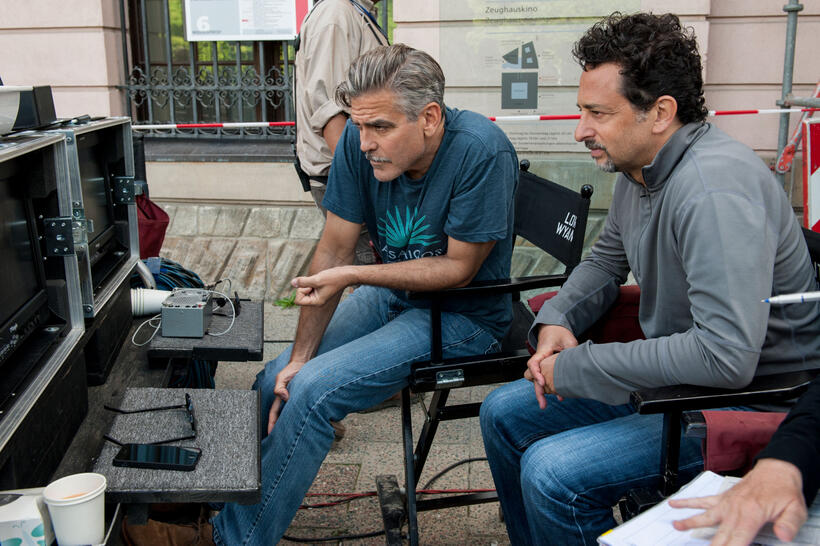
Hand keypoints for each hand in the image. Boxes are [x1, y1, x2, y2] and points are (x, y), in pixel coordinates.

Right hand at [267, 360, 304, 433]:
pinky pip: (301, 411)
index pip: (274, 414)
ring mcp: (295, 401)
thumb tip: (283, 397)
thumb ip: (280, 387)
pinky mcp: (303, 399)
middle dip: (280, 429)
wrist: (303, 363)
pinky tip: (304, 425)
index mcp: (279, 398)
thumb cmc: (291, 370)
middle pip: (282, 418)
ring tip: (292, 438)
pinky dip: (300, 418)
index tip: (270, 435)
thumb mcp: (282, 377)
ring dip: (291, 425)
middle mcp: (286, 401)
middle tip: (281, 442)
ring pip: (291, 416)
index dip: (271, 425)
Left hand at [291, 267, 351, 305]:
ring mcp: (318, 295)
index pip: (298, 300)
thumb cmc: (334, 278)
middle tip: (315, 282)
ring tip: (319, 280)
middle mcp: (317, 300)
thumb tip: (292, 283)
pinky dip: (311, 281)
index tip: (309, 285)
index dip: (301, 291)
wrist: (347, 275)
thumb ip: (303, 282)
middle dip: (304, 286)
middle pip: (300, 295)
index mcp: (316, 302)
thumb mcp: (317, 279)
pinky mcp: (319, 289)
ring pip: (304, 290)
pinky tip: (320, 279)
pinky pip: (309, 286)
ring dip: (308, 282)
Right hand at [524, 325, 576, 408]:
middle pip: (531, 376)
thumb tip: (578, 362)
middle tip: (543, 404)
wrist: (553, 329)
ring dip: (540, 392)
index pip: (533, 363)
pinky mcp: (546, 368)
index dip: (536, 374)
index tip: (543, 383)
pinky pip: (545, 379)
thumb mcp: (568, 340)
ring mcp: (542, 364)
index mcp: (542, 351)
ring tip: (544, 404)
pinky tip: (558, 396)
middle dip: (537, 390)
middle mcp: (539, 359)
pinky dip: (549, 388)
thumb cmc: (559, 333)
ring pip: (536, 380)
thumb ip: (572, 351)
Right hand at [670, 459, 806, 544]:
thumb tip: (784, 536)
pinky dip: (688, 502)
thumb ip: (789, 524)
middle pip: (720, 534)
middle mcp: (735, 509)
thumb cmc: (785, 489)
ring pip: (705, 516)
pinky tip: (675, 504)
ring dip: (690, 522)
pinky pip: (703, 501)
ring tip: (676, 526)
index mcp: (751, 514)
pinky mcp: (723, 498)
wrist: (777, 470)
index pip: (737, 540)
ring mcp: (726, 503)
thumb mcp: (795, 509)